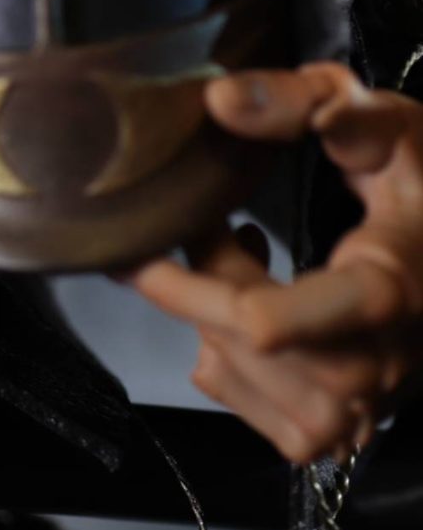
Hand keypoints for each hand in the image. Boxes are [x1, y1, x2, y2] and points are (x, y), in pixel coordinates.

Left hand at [122, 63, 422, 465]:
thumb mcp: (385, 122)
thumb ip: (303, 101)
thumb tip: (219, 100)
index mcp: (383, 292)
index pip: (268, 321)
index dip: (193, 285)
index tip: (144, 250)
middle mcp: (374, 368)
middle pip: (244, 346)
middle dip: (198, 284)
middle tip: (199, 225)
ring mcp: (362, 408)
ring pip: (243, 378)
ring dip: (209, 315)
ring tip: (232, 253)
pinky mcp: (347, 428)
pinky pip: (255, 407)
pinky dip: (228, 357)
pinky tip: (248, 308)